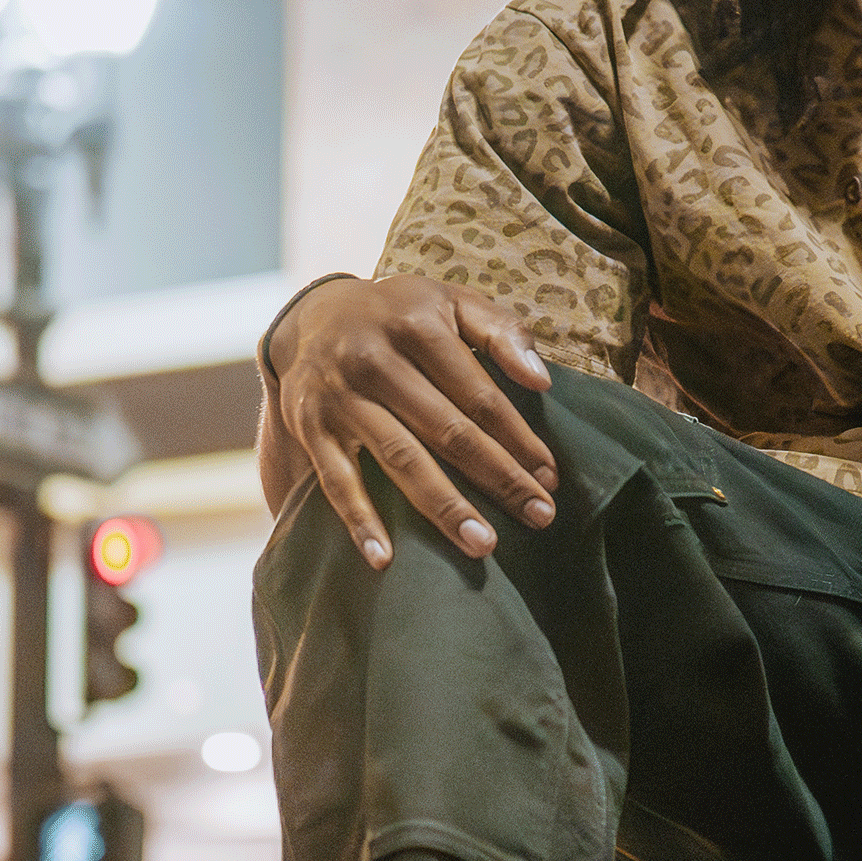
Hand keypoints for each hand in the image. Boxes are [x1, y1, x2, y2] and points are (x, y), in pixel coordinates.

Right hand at [263, 274, 558, 566]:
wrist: (313, 315)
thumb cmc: (402, 315)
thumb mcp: (452, 301)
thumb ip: (502, 331)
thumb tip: (542, 379)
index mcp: (417, 327)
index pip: (479, 393)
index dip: (518, 437)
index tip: (550, 476)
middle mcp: (374, 360)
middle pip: (447, 430)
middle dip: (498, 477)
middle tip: (539, 517)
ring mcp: (339, 397)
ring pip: (400, 459)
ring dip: (444, 506)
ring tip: (482, 544)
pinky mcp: (310, 427)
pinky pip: (336, 481)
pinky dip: (359, 521)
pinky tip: (385, 558)